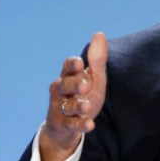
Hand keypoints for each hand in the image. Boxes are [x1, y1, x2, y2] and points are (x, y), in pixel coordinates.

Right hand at [39, 32, 107, 160]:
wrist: (67, 126)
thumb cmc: (83, 96)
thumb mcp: (93, 78)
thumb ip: (96, 59)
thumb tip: (100, 33)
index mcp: (68, 76)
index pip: (67, 67)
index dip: (71, 65)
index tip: (79, 63)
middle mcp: (60, 91)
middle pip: (64, 85)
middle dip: (74, 85)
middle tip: (85, 86)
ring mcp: (60, 108)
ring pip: (66, 106)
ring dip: (76, 106)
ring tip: (87, 107)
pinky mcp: (62, 125)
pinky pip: (70, 125)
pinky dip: (80, 125)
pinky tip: (90, 125)